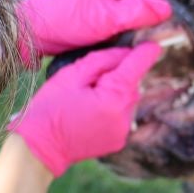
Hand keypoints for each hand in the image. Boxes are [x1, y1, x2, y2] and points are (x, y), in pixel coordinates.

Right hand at [9, 43, 163, 176]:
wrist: (40, 148)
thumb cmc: (50, 108)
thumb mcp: (72, 75)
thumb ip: (102, 60)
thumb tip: (125, 52)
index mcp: (113, 97)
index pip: (137, 67)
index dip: (145, 53)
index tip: (153, 44)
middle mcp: (124, 116)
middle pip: (132, 83)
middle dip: (118, 75)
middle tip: (91, 78)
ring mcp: (123, 131)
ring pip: (128, 99)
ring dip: (115, 92)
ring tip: (88, 97)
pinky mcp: (119, 141)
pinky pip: (122, 115)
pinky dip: (112, 108)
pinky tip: (91, 112)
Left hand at [18, 0, 171, 60]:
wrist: (33, 32)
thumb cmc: (67, 20)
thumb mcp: (108, 18)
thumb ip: (139, 13)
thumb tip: (166, 10)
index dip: (158, 5)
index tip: (161, 26)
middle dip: (143, 18)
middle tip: (142, 37)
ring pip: (129, 13)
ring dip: (130, 28)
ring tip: (124, 41)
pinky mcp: (94, 12)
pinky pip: (117, 21)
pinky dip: (118, 32)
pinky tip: (113, 43)